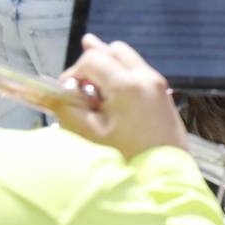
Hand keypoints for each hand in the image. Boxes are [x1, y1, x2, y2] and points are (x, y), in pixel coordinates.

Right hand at [51, 34, 189, 160]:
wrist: (165, 174)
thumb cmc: (125, 155)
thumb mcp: (89, 134)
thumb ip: (68, 107)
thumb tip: (59, 89)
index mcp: (127, 84)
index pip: (93, 59)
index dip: (74, 72)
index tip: (67, 93)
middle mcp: (146, 76)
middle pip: (113, 50)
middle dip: (93, 63)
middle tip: (80, 86)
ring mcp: (158, 83)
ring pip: (128, 58)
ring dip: (109, 66)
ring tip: (94, 87)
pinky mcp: (163, 93)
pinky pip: (139, 71)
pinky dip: (123, 75)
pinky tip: (112, 92)